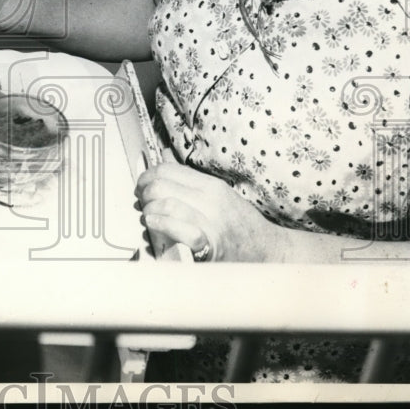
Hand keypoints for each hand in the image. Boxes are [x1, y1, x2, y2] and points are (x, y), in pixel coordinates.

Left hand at [135, 162, 287, 262]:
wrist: (268, 252)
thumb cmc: (240, 226)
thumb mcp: (219, 196)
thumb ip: (191, 181)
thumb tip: (163, 156)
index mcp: (211, 186)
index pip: (168, 169)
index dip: (147, 176)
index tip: (141, 185)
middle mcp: (211, 200)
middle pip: (162, 185)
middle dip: (143, 193)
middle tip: (141, 203)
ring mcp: (211, 222)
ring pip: (167, 203)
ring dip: (149, 210)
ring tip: (147, 217)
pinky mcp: (210, 246)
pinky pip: (181, 229)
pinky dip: (162, 225)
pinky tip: (154, 226)